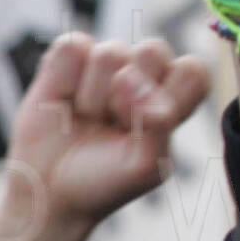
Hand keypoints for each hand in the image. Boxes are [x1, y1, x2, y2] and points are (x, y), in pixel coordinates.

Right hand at [0, 35, 208, 240]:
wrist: (48, 194)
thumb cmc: (104, 184)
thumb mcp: (147, 167)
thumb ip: (160, 123)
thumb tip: (132, 79)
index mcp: (170, 99)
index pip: (191, 70)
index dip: (169, 93)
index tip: (146, 126)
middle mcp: (141, 76)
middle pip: (153, 50)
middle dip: (129, 92)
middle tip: (112, 126)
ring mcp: (103, 67)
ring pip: (110, 51)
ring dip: (93, 95)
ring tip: (85, 121)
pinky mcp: (66, 62)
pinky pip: (73, 45)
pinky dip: (65, 78)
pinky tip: (63, 103)